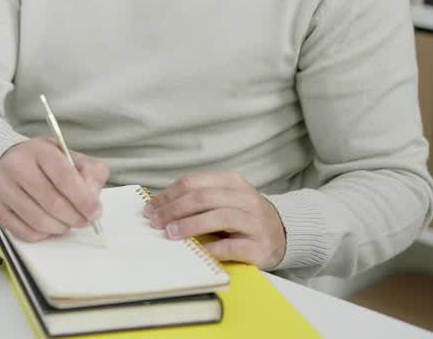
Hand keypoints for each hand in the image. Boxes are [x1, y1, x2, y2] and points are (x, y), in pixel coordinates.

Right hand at [0, 138, 109, 241]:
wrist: (7, 161)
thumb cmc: (43, 162)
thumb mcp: (69, 156)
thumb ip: (90, 172)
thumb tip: (92, 197)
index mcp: (39, 150)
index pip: (64, 177)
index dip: (83, 199)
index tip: (95, 212)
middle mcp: (17, 167)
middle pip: (52, 202)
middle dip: (74, 217)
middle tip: (84, 220)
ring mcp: (3, 188)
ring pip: (38, 220)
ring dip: (60, 228)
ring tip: (67, 223)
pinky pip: (24, 232)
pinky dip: (43, 234)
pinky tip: (50, 226)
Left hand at [143, 171, 287, 269]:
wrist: (282, 233)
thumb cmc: (243, 216)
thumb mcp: (224, 199)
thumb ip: (197, 199)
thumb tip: (158, 207)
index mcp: (232, 182)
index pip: (194, 183)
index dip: (168, 195)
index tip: (151, 207)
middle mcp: (245, 198)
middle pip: (203, 198)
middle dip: (174, 209)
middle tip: (155, 221)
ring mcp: (255, 222)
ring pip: (219, 217)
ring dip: (190, 225)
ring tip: (171, 233)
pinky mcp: (260, 246)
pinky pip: (233, 246)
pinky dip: (213, 248)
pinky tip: (198, 250)